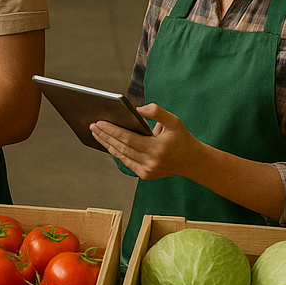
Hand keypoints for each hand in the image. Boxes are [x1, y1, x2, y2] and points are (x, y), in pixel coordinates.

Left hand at [89, 103, 205, 180]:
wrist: (192, 162)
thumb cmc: (182, 138)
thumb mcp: (174, 121)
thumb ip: (157, 112)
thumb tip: (137, 109)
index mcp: (158, 148)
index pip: (128, 139)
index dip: (112, 130)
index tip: (99, 122)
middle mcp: (151, 162)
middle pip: (121, 147)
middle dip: (105, 136)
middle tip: (92, 125)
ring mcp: (147, 171)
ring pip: (121, 155)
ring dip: (106, 144)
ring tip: (95, 132)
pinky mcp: (144, 175)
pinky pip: (125, 161)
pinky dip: (115, 152)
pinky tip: (106, 143)